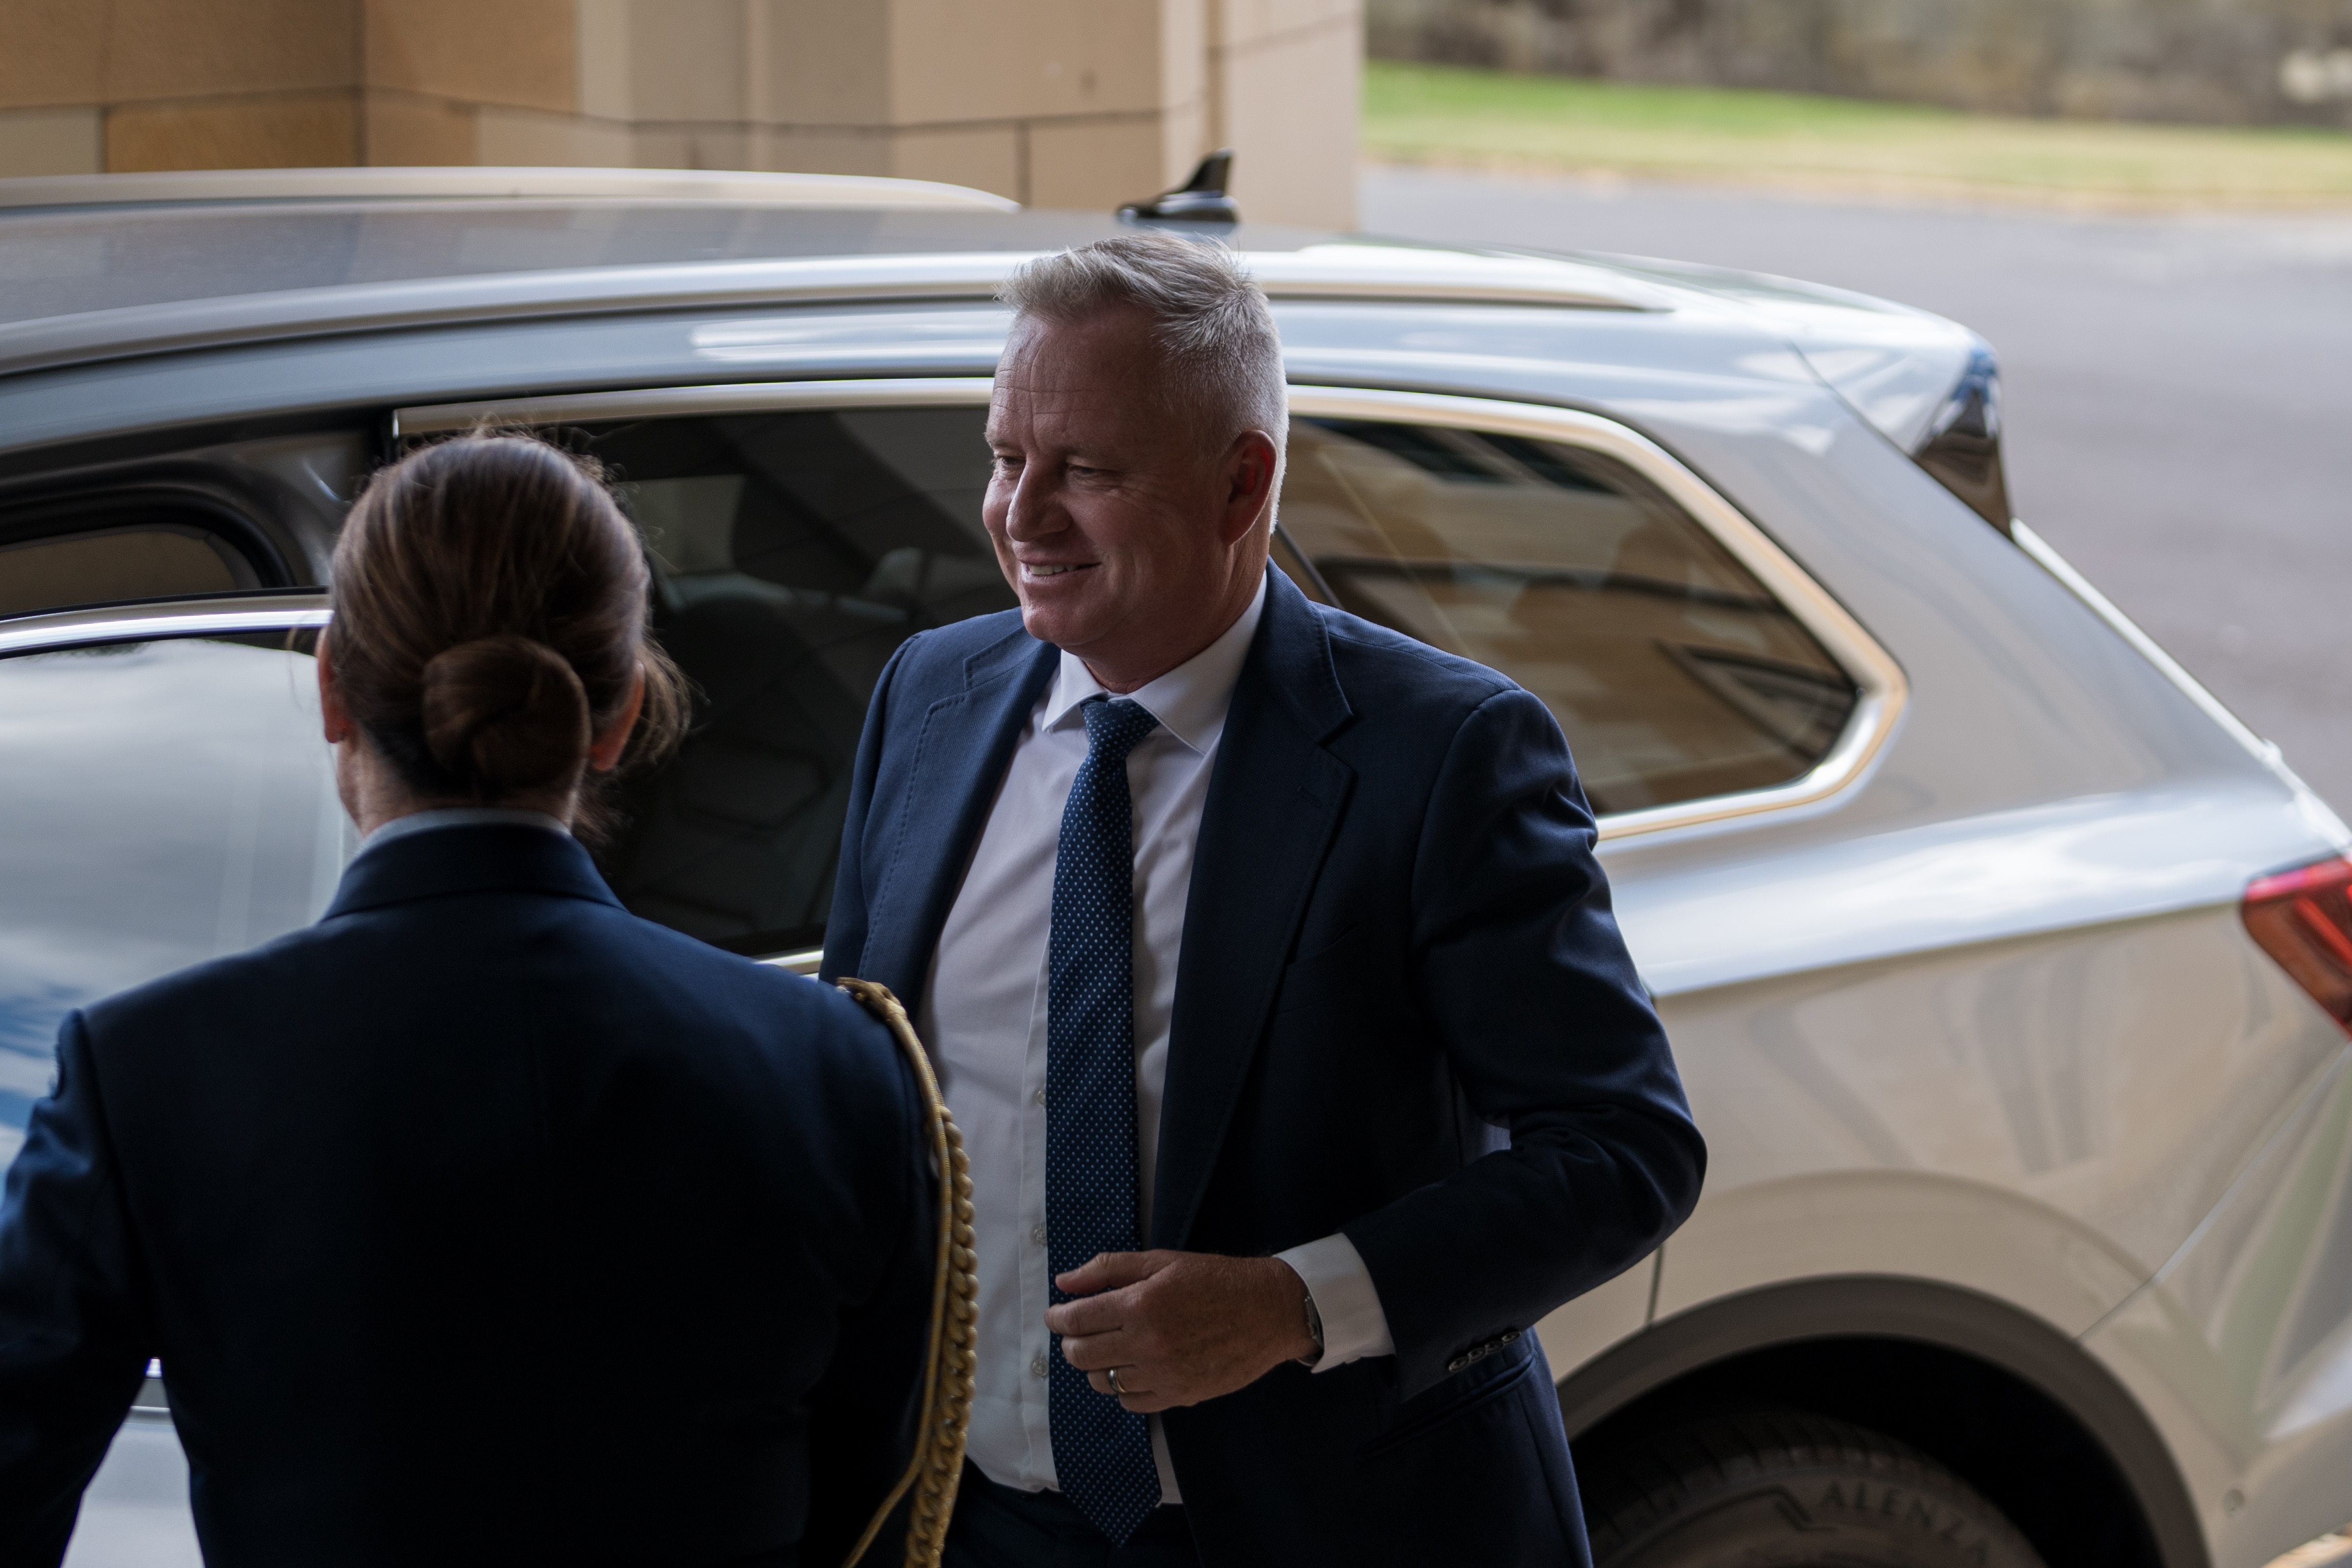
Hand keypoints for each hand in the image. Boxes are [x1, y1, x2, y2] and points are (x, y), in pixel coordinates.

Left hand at [1044, 1250, 1318, 1412]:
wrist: (1269, 1311)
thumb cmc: (1215, 1280)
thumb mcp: (1162, 1261)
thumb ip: (1109, 1269)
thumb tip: (1064, 1282)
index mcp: (1141, 1304)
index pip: (1076, 1319)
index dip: (1057, 1318)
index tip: (1055, 1316)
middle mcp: (1148, 1343)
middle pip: (1082, 1354)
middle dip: (1071, 1342)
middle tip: (1077, 1332)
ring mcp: (1164, 1374)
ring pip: (1102, 1381)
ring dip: (1095, 1365)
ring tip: (1108, 1348)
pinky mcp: (1180, 1395)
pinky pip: (1130, 1401)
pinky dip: (1122, 1387)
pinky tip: (1132, 1367)